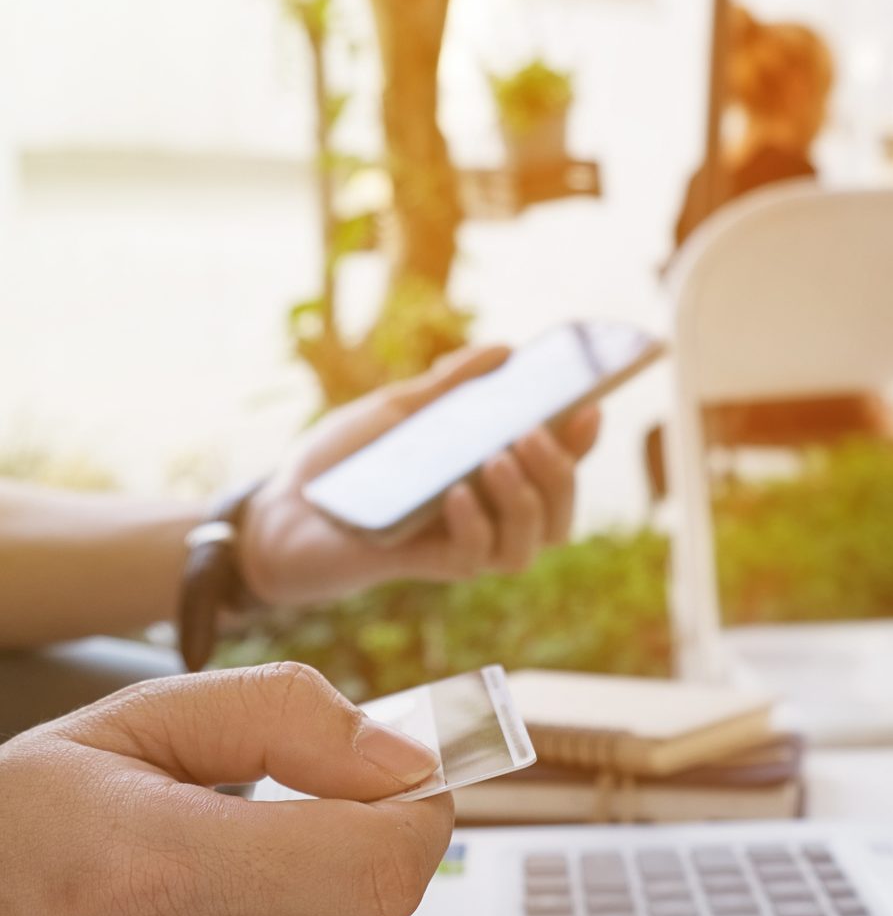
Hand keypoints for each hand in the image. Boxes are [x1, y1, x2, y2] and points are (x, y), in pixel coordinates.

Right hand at [0, 663, 452, 915]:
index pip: (373, 868)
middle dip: (357, 853)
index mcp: (146, 878)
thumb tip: (404, 760)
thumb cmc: (13, 828)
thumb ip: (284, 717)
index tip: (411, 778)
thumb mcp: (134, 723)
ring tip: (193, 892)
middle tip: (294, 816)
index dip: (416, 813)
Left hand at [238, 345, 600, 605]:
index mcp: (486, 477)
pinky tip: (455, 494)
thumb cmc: (340, 463)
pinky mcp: (424, 565)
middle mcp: (485, 515)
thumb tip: (506, 350)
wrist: (279, 508)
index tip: (589, 407)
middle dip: (561, 474)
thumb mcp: (396, 410)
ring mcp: (458, 544)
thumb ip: (451, 387)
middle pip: (559, 513)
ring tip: (496, 459)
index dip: (582, 444)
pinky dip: (475, 525)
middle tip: (531, 434)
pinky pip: (474, 560)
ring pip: (530, 544)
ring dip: (527, 501)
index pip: (555, 467)